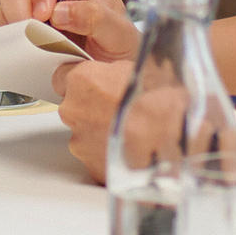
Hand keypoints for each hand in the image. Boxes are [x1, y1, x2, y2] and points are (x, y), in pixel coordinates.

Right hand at [0, 0, 135, 59]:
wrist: (114, 76)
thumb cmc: (121, 49)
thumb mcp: (120, 33)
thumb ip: (96, 17)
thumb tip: (61, 12)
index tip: (45, 13)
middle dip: (19, 6)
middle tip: (32, 30)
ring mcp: (32, 10)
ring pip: (5, 5)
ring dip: (14, 25)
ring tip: (34, 45)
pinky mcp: (22, 32)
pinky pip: (3, 30)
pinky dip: (8, 41)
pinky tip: (26, 52)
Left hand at [50, 54, 189, 182]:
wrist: (172, 135)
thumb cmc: (160, 101)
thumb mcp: (138, 69)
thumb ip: (114, 74)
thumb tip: (115, 77)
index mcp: (82, 80)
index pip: (63, 77)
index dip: (83, 84)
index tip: (94, 87)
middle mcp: (74, 110)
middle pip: (75, 109)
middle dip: (93, 111)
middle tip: (120, 112)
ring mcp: (80, 140)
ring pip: (85, 135)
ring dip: (102, 135)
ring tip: (130, 134)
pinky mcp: (91, 165)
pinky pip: (96, 158)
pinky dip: (109, 156)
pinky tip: (130, 151)